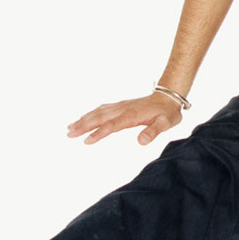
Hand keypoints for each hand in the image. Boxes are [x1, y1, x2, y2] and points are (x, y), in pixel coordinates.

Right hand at [67, 92, 182, 145]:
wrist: (169, 97)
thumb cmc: (168, 113)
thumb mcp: (165, 124)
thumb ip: (153, 132)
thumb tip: (142, 142)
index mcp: (132, 115)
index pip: (112, 125)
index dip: (99, 133)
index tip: (86, 141)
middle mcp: (123, 109)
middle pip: (100, 117)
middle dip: (84, 125)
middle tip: (69, 134)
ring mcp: (121, 106)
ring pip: (99, 112)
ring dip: (84, 119)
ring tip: (70, 128)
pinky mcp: (121, 106)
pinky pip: (103, 109)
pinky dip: (91, 113)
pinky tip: (84, 118)